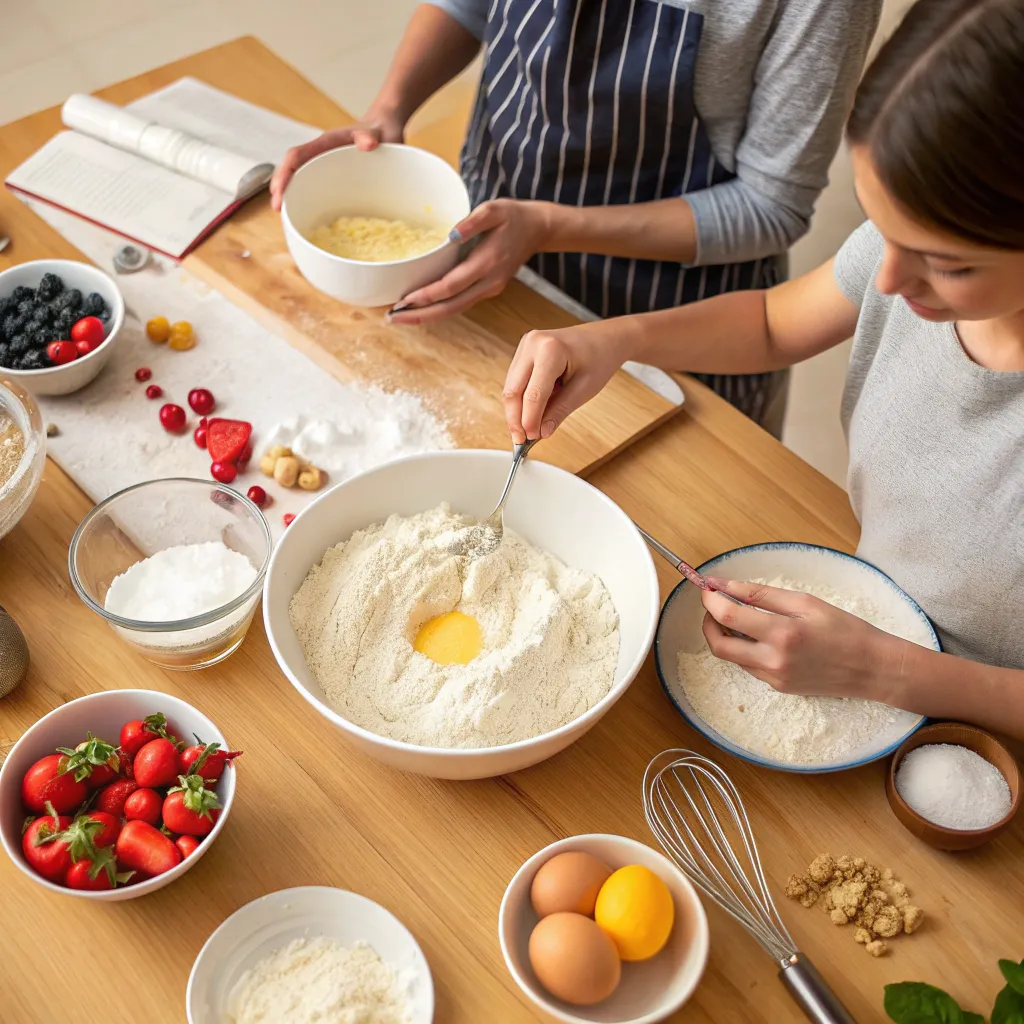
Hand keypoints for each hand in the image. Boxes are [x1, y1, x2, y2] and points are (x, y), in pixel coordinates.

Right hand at [270, 110, 404, 209]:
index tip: (278, 192)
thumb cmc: (380, 129)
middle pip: (293, 169)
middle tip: (277, 209)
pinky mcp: (335, 175)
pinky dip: (309, 198)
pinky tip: (308, 212)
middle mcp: (322, 154)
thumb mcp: (378, 133)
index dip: (285, 173)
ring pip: (302, 178)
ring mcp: (327, 165)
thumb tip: (368, 143)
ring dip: (292, 194)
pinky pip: (318, 186)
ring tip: (285, 214)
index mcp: (326, 143)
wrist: (386, 129)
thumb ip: (370, 137)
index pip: (297, 156)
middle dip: (282, 187)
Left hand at [387, 199, 550, 323]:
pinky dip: (438, 310)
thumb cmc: (514, 216)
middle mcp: (489, 283)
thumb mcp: (494, 209)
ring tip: (400, 318)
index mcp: (488, 263)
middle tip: (392, 318)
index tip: (404, 300)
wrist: (539, 230)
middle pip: (450, 307)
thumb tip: (451, 235)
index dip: (427, 295)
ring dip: (427, 316)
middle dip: (420, 315)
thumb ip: (473, 221)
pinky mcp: (486, 290)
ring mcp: (489, 290)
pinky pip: (459, 304)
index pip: (452, 285)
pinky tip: (420, 310)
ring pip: (454, 310)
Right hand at [502, 319, 637, 441]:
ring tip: (526, 430)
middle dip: (515, 419)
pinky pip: (516, 380)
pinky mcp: (524, 351)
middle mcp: (532, 343)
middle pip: (513, 390)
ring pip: (511, 387)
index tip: (530, 439)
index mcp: (550, 350)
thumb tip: (541, 432)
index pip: (533, 394)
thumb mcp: (584, 389)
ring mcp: (526, 345)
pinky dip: (521, 400)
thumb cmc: (600, 357)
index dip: (529, 420)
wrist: (604, 338)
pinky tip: (529, 414)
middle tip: (521, 441)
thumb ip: (560, 411)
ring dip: (516, 411)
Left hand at [699, 578, 904, 698]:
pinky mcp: (778, 688)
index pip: (729, 617)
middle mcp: (773, 661)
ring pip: (732, 658)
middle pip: (719, 645)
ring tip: (736, 616)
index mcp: (782, 634)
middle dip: (708, 622)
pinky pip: (748, 666)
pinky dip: (743, 649)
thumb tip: (726, 586)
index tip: (708, 586)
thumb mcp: (805, 602)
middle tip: (714, 604)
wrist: (871, 668)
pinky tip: (756, 635)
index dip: (711, 600)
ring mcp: (774, 678)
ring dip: (724, 636)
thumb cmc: (844, 629)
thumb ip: (762, 594)